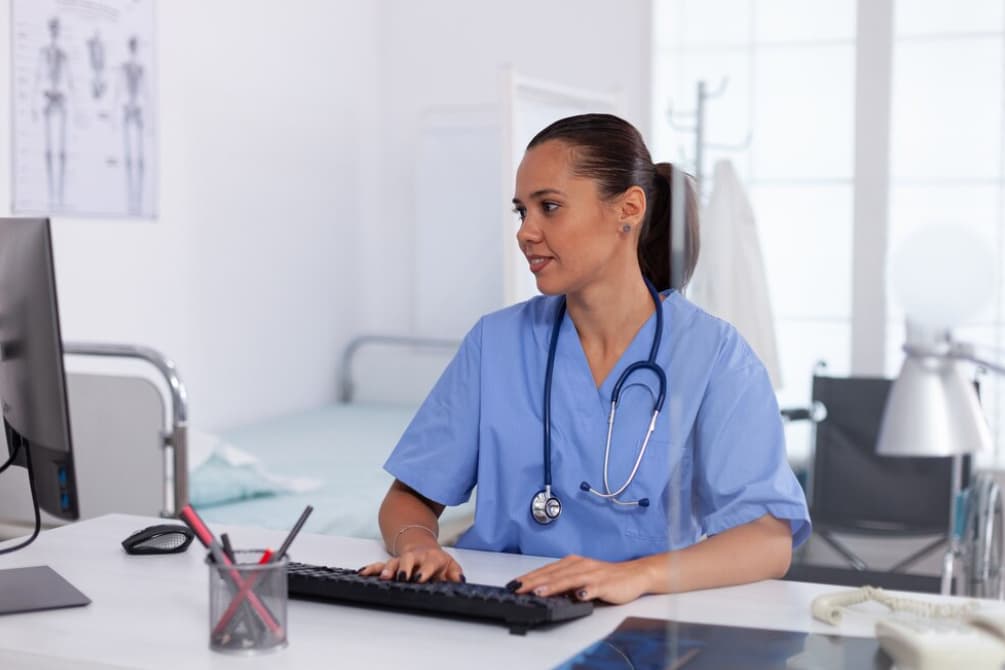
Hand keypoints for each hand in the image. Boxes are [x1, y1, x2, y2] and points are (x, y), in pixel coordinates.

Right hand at [359, 544, 463, 583]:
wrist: (424, 548)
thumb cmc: (438, 562)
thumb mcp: (450, 567)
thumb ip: (455, 575)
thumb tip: (460, 581)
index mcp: (431, 558)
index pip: (429, 563)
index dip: (424, 570)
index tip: (419, 578)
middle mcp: (415, 557)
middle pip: (408, 560)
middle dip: (404, 568)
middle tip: (401, 577)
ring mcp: (402, 560)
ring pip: (393, 562)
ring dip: (387, 569)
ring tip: (382, 578)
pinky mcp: (392, 564)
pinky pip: (379, 565)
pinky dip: (371, 569)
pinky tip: (362, 573)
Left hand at [509, 555, 650, 604]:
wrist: (634, 574)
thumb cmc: (606, 577)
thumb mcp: (580, 577)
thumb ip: (563, 583)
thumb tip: (542, 591)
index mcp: (572, 563)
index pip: (546, 570)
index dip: (529, 577)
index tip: (514, 584)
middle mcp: (580, 565)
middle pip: (554, 574)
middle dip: (534, 581)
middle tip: (518, 589)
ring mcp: (593, 574)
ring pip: (570, 579)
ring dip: (554, 586)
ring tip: (539, 592)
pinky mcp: (606, 584)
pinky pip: (594, 587)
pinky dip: (586, 591)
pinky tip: (578, 595)